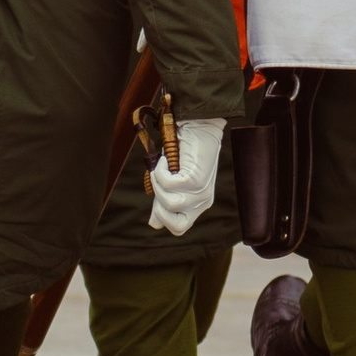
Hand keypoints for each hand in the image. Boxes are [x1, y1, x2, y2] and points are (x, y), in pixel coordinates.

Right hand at [148, 115, 223, 238]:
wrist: (198, 127)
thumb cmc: (183, 152)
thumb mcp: (171, 180)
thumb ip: (164, 200)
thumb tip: (153, 224)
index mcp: (197, 204)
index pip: (180, 227)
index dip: (163, 218)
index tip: (157, 198)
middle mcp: (202, 202)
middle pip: (178, 226)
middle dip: (160, 209)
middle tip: (159, 186)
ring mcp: (201, 193)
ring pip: (170, 205)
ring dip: (158, 185)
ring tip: (161, 168)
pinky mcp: (196, 181)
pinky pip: (168, 186)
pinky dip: (160, 172)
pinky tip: (165, 160)